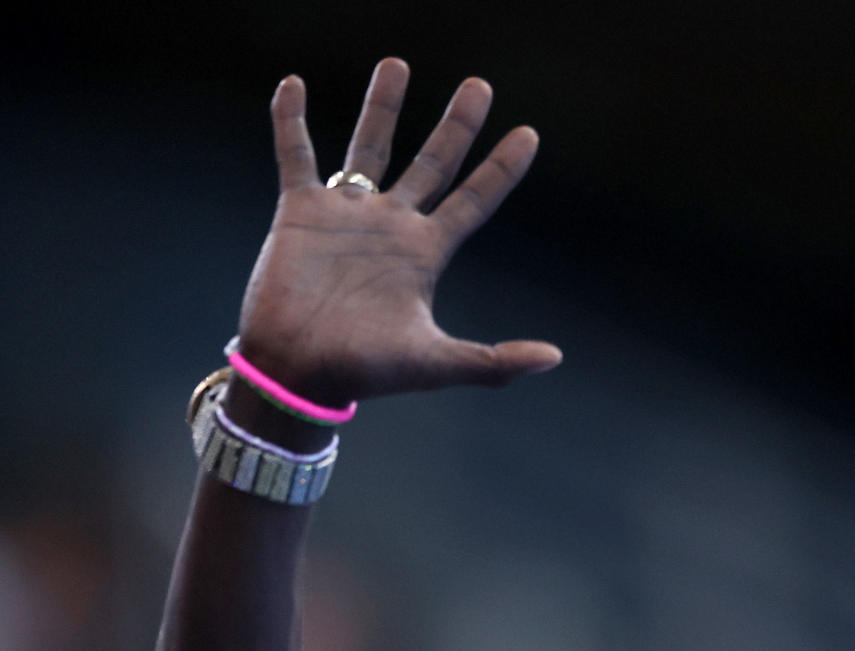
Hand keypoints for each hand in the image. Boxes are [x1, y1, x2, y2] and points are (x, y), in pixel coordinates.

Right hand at [235, 59, 562, 406]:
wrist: (297, 373)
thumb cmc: (363, 372)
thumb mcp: (435, 363)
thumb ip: (493, 361)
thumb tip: (554, 358)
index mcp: (424, 255)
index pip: (473, 201)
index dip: (501, 170)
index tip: (529, 134)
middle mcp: (390, 228)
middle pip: (432, 163)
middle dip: (456, 126)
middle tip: (479, 86)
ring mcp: (345, 217)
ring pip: (369, 148)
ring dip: (382, 107)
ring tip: (397, 63)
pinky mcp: (300, 213)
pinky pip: (296, 156)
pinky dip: (290, 122)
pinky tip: (293, 85)